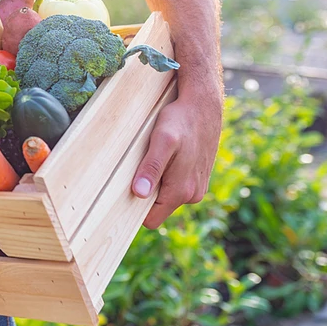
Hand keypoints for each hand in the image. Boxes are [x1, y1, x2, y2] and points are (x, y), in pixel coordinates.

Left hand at [131, 90, 222, 227]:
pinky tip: (164, 156)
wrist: (204, 105)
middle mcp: (193, 194)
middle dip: (145, 193)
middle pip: (158, 208)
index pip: (151, 219)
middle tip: (135, 170)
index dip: (135, 210)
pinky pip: (175, 186)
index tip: (122, 195)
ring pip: (166, 196)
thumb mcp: (162, 141)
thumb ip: (152, 168)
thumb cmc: (180, 121)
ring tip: (152, 158)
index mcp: (182, 191)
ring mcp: (197, 186)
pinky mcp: (198, 177)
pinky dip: (166, 175)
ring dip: (156, 182)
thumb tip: (140, 194)